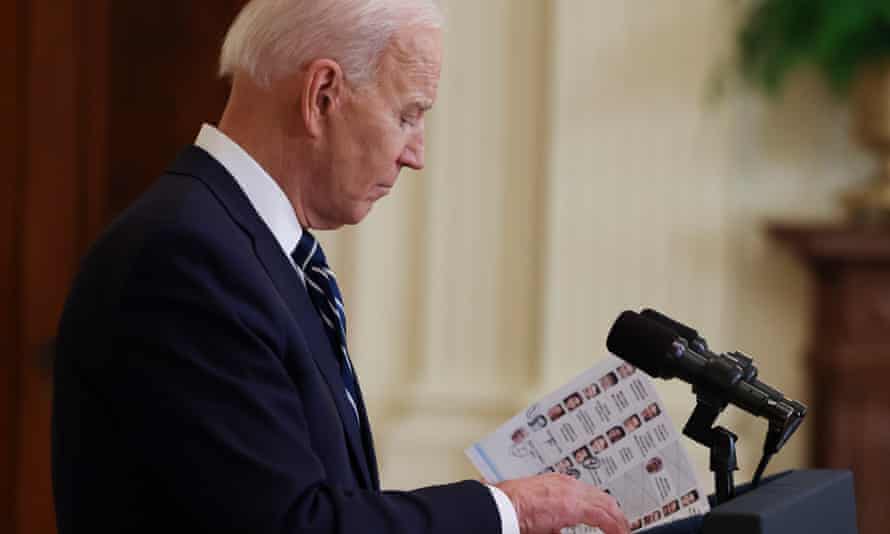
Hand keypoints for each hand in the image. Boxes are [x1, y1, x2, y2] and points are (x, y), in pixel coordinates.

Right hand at [496, 473, 628, 533]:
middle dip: (614, 511)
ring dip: (617, 519)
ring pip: (606, 504)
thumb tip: (557, 529)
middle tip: (622, 525)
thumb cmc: (512, 507)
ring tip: (623, 530)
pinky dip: (614, 526)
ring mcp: (572, 493)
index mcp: (559, 483)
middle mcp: (568, 484)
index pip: (589, 493)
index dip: (602, 506)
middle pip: (601, 496)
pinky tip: (619, 533)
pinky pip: (603, 517)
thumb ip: (552, 518)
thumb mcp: (538, 510)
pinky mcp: (574, 507)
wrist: (503, 505)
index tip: (608, 518)